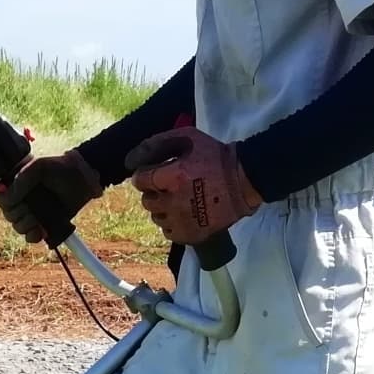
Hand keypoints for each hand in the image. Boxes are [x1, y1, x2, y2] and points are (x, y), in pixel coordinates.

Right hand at [0, 149, 102, 244]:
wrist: (83, 179)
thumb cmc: (61, 168)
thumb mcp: (39, 167)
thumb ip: (21, 179)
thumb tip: (7, 197)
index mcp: (16, 183)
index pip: (0, 198)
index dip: (5, 202)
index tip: (15, 201)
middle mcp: (22, 199)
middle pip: (8, 214)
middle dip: (18, 214)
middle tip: (30, 207)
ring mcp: (32, 212)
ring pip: (18, 227)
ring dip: (26, 225)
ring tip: (37, 217)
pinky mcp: (43, 224)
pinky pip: (31, 237)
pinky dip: (34, 236)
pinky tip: (40, 230)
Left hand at [126, 129, 261, 245]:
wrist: (244, 181)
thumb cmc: (215, 156)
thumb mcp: (187, 138)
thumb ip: (156, 144)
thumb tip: (129, 160)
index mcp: (173, 178)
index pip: (140, 181)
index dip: (145, 175)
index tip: (156, 173)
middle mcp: (174, 203)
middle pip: (147, 201)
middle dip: (155, 191)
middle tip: (170, 185)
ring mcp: (183, 222)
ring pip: (157, 217)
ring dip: (163, 208)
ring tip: (180, 199)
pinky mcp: (191, 236)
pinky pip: (169, 232)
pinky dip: (173, 223)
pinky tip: (185, 213)